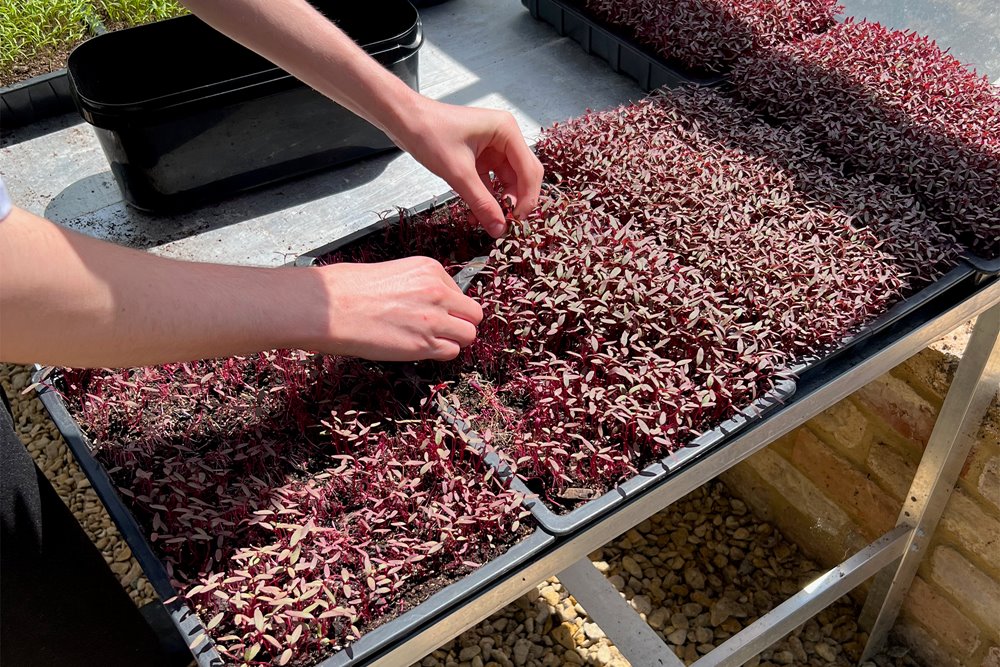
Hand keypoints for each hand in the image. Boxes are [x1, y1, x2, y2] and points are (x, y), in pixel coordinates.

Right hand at [317, 257, 483, 360]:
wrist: (331, 307)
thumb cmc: (350, 290)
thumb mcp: (395, 273)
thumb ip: (421, 286)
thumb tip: (435, 304)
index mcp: (430, 269)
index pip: (460, 292)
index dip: (449, 306)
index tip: (434, 312)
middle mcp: (437, 292)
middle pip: (474, 314)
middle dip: (460, 323)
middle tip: (441, 330)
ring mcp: (434, 319)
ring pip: (469, 335)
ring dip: (453, 340)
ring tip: (430, 341)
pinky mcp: (424, 345)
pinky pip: (451, 353)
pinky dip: (440, 354)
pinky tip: (420, 349)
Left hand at [392, 97, 543, 236]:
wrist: (404, 120)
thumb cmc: (429, 132)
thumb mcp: (458, 173)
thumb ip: (481, 203)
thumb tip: (499, 228)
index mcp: (506, 131)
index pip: (530, 170)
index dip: (527, 198)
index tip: (517, 222)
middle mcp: (504, 137)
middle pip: (522, 176)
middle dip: (515, 201)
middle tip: (507, 224)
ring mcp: (492, 147)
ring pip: (507, 181)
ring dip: (499, 203)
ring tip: (490, 222)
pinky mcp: (480, 157)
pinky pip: (491, 182)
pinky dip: (486, 198)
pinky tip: (478, 214)